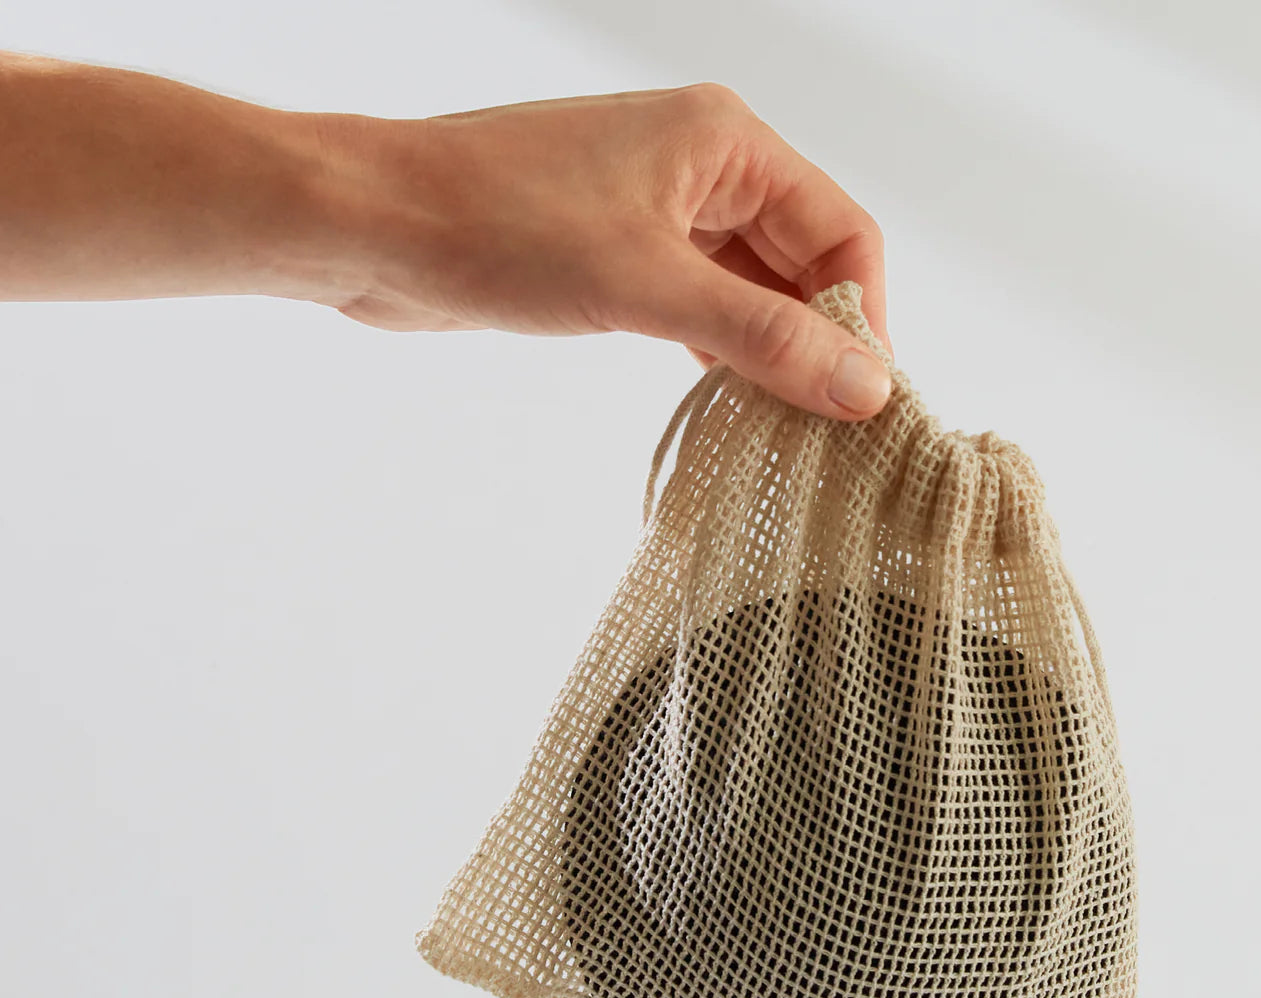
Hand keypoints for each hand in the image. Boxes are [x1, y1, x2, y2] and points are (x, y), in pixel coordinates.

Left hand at [309, 83, 893, 420]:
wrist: (375, 227)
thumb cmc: (499, 227)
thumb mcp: (647, 286)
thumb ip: (761, 336)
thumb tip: (864, 385)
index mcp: (726, 143)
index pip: (841, 232)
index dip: (864, 318)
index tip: (868, 402)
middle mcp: (701, 167)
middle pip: (799, 261)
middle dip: (818, 340)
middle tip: (833, 431)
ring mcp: (654, 210)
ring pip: (746, 287)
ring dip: (768, 352)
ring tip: (788, 429)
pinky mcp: (615, 253)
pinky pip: (695, 304)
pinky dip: (718, 350)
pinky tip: (728, 401)